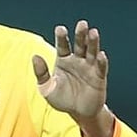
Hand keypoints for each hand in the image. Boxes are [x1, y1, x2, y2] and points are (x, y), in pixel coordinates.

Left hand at [33, 20, 114, 136]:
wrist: (78, 113)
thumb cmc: (61, 99)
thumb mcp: (47, 88)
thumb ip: (41, 73)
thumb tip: (35, 56)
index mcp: (63, 60)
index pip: (63, 46)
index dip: (62, 37)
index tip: (60, 29)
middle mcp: (77, 61)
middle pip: (80, 45)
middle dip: (80, 35)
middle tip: (82, 24)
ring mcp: (89, 67)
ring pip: (92, 52)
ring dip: (93, 43)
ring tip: (93, 32)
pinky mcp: (99, 77)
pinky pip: (100, 68)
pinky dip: (101, 61)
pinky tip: (100, 55)